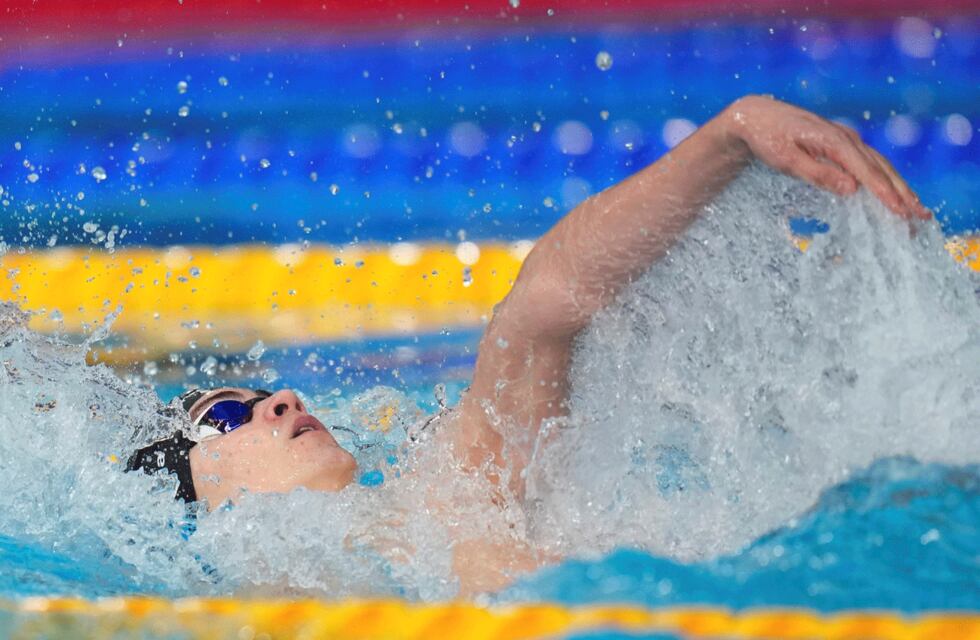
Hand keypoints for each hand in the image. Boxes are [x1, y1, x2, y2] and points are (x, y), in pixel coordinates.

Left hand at [722, 95, 930, 220]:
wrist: (756, 116)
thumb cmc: (767, 139)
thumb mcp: (786, 160)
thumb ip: (818, 174)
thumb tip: (852, 189)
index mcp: (834, 140)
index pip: (866, 170)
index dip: (885, 193)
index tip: (900, 212)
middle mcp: (846, 137)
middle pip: (881, 167)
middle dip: (902, 193)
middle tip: (920, 216)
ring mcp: (846, 139)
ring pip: (880, 164)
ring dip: (899, 187)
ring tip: (917, 209)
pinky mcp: (842, 143)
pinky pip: (870, 162)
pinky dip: (885, 178)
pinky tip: (894, 192)